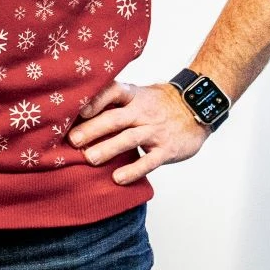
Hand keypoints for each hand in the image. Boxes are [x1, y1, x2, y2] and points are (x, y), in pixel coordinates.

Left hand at [67, 79, 211, 184]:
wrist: (197, 108)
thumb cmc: (159, 104)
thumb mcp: (139, 95)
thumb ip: (114, 103)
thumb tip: (76, 113)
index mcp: (134, 96)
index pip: (113, 91)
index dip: (96, 99)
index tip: (78, 109)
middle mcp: (143, 112)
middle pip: (116, 119)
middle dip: (93, 129)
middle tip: (72, 140)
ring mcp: (156, 131)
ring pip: (130, 139)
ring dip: (108, 148)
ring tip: (89, 158)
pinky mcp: (167, 149)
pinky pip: (149, 161)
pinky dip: (133, 170)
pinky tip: (117, 178)